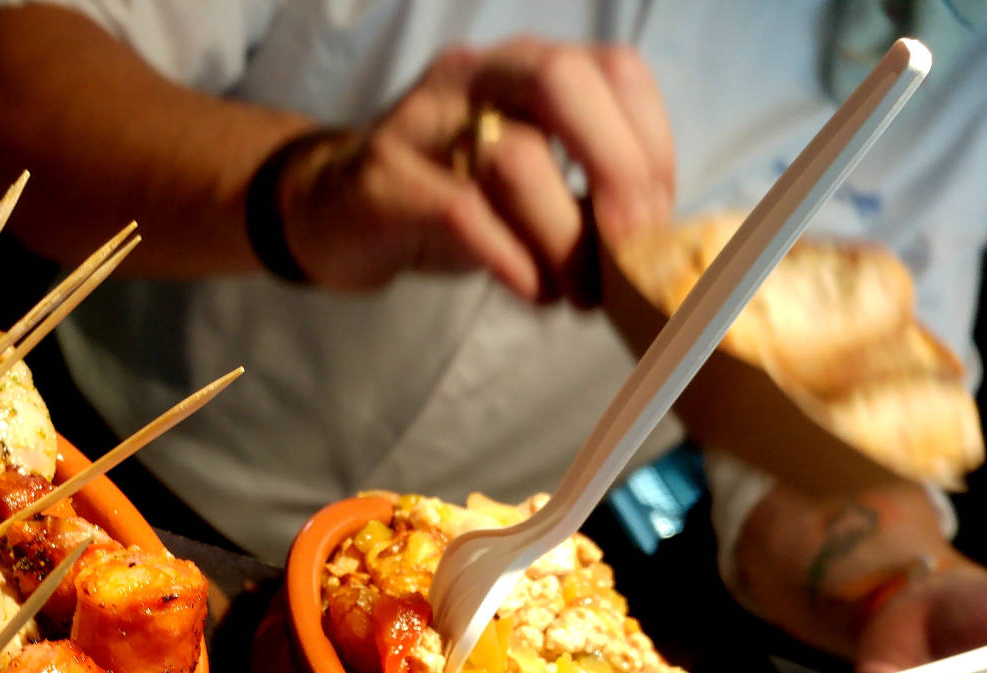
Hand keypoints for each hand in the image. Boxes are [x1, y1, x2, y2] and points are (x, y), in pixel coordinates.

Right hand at [278, 37, 673, 304]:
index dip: (651, 144)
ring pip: (514, 156)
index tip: (655, 221)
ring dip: (564, 238)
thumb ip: (586, 193)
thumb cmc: (448, 198)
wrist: (330, 211)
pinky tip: (532, 290)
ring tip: (576, 293)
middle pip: (565, 83)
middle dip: (617, 168)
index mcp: (526, 66)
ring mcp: (424, 120)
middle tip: (629, 248)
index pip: (615, 70)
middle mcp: (478, 75)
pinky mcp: (384, 178)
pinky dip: (511, 259)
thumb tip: (656, 245)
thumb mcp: (527, 182)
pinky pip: (461, 211)